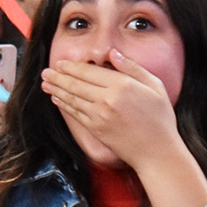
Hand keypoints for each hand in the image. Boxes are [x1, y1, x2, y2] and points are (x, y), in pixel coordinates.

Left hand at [42, 51, 179, 170]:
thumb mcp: (155, 86)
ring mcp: (99, 116)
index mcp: (122, 85)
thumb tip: (113, 54)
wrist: (156, 151)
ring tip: (46, 83)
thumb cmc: (160, 119)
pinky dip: (64, 104)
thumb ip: (132, 67)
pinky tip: (57, 98)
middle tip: (46, 72)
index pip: (90, 71)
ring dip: (56, 89)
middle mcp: (108, 99)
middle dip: (58, 76)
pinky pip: (75, 113)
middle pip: (76, 84)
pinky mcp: (95, 129)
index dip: (72, 67)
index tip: (61, 63)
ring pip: (72, 98)